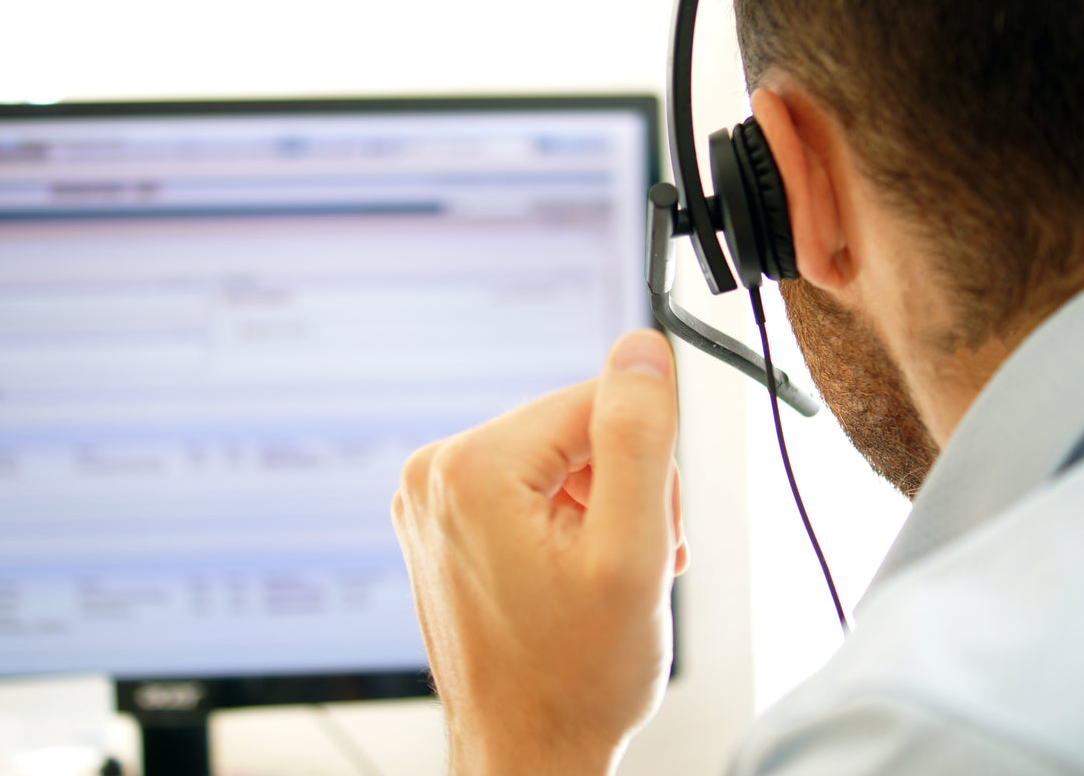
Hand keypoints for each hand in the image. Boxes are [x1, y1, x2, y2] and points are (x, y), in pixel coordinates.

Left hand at [391, 330, 686, 775]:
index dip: (645, 461)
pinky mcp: (441, 528)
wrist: (525, 758)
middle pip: (571, 430)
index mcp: (472, 466)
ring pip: (553, 461)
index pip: (595, 401)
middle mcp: (433, 473)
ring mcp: (430, 503)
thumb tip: (642, 349)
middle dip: (619, 488)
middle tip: (637, 561)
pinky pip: (523, 491)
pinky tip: (577, 578)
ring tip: (607, 579)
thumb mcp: (632, 549)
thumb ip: (639, 438)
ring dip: (597, 510)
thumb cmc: (575, 677)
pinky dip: (563, 526)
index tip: (654, 527)